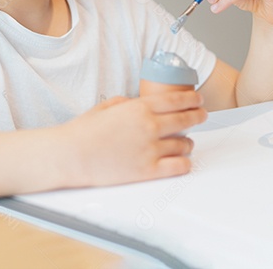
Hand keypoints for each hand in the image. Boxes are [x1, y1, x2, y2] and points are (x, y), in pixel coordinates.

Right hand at [57, 92, 206, 187]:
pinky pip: (179, 167)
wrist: (71, 155)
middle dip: (198, 116)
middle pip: (186, 120)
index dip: (193, 100)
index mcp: (139, 108)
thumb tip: (140, 105)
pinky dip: (185, 163)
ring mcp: (151, 150)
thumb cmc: (84, 132)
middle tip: (201, 116)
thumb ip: (129, 104)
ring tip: (185, 143)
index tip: (199, 101)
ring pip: (185, 144)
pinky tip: (182, 161)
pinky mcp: (148, 171)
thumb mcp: (107, 107)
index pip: (177, 101)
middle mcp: (149, 127)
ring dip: (188, 142)